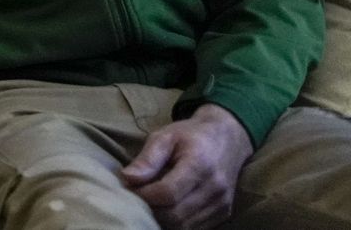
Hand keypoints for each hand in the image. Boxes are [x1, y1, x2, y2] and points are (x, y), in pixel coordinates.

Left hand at [121, 104, 252, 229]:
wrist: (228, 139)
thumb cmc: (190, 135)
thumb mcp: (165, 137)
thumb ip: (147, 159)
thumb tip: (127, 179)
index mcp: (199, 165)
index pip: (168, 193)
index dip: (144, 195)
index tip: (129, 188)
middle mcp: (214, 188)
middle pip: (176, 215)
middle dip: (150, 209)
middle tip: (136, 197)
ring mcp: (222, 204)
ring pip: (184, 226)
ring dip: (162, 219)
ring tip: (150, 203)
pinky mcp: (224, 214)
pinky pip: (196, 228)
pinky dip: (177, 224)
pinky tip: (166, 209)